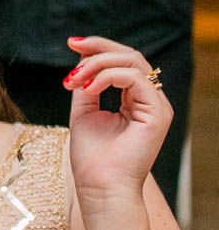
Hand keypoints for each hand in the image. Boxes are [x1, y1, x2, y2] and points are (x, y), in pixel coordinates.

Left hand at [64, 36, 171, 208]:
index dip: (98, 48)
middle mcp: (149, 101)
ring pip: (133, 62)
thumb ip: (87, 86)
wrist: (100, 186)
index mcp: (134, 100)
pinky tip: (88, 88)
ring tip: (75, 80)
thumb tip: (82, 62)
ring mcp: (156, 107)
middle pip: (131, 56)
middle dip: (98, 48)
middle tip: (72, 47)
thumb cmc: (92, 157)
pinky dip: (108, 76)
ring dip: (97, 64)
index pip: (123, 62)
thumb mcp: (84, 112)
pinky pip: (135, 79)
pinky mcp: (158, 114)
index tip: (71, 42)